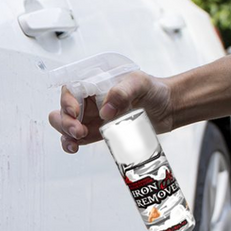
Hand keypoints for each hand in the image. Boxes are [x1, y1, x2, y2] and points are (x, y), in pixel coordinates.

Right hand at [48, 71, 173, 153]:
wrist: (167, 108)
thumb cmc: (153, 90)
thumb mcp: (140, 83)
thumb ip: (122, 92)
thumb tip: (105, 110)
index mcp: (95, 83)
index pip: (71, 90)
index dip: (67, 101)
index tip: (74, 111)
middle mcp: (89, 100)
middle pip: (63, 109)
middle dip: (65, 121)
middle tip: (78, 130)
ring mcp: (90, 117)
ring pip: (65, 124)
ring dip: (66, 133)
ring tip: (77, 139)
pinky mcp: (96, 132)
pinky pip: (76, 138)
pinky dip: (71, 143)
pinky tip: (74, 147)